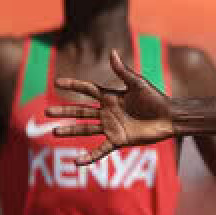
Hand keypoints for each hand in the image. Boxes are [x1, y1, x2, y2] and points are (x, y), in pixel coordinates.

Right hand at [46, 50, 175, 163]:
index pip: (87, 90)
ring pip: (86, 129)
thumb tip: (112, 52)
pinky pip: (101, 149)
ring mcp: (112, 126)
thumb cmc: (156, 99)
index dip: (73, 86)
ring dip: (70, 131)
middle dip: (64, 111)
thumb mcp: (138, 84)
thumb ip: (123, 71)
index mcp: (111, 96)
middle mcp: (108, 111)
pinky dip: (89, 156)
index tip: (56, 82)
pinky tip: (77, 162)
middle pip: (81, 111)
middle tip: (46, 112)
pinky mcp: (119, 139)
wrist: (170, 118)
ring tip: (53, 132)